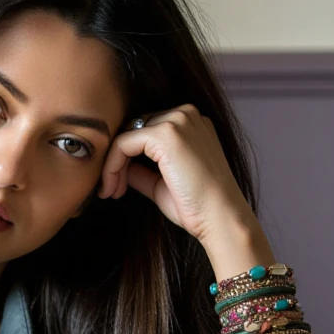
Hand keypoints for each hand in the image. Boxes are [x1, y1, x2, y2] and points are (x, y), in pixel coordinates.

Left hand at [98, 104, 257, 248]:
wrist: (220, 218)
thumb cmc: (196, 206)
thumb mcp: (161, 182)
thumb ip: (141, 169)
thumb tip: (118, 165)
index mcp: (190, 123)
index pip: (145, 130)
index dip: (126, 157)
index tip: (118, 186)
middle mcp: (186, 114)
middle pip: (134, 129)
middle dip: (118, 160)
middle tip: (112, 190)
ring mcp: (178, 120)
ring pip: (126, 135)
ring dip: (113, 164)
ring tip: (112, 191)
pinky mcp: (166, 134)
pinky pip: (123, 144)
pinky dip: (112, 166)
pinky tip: (114, 188)